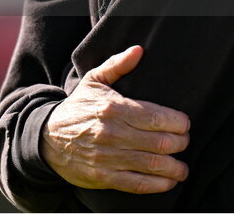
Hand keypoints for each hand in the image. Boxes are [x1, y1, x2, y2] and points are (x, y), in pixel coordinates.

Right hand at [41, 45, 190, 193]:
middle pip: (159, 141)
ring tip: (182, 167)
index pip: (156, 117)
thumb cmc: (77, 107)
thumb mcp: (94, 80)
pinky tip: (169, 181)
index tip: (185, 124)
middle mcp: (112, 133)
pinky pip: (137, 183)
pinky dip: (158, 184)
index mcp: (113, 108)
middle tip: (186, 142)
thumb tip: (138, 50)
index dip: (178, 123)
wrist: (47, 137)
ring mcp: (108, 157)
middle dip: (180, 143)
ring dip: (174, 167)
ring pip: (152, 164)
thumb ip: (118, 64)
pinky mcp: (104, 177)